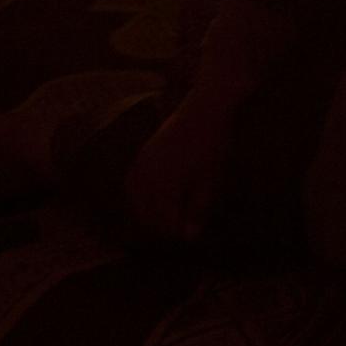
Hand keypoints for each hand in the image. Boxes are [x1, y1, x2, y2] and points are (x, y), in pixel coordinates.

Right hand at [124, 94, 233, 242]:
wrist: (204, 109)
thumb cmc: (211, 145)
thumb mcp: (209, 180)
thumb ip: (197, 209)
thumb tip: (190, 236)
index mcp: (164, 185)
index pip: (167, 222)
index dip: (180, 231)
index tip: (193, 233)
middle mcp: (147, 177)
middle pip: (148, 216)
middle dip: (164, 226)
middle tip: (183, 227)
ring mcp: (141, 165)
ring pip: (137, 202)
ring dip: (150, 213)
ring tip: (170, 215)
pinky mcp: (141, 155)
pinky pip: (133, 186)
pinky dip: (141, 197)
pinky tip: (156, 198)